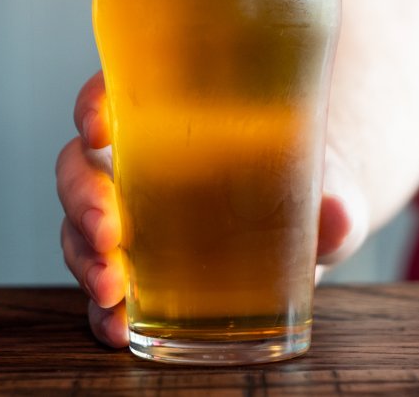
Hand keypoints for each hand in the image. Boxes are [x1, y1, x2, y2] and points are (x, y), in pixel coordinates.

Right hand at [56, 71, 368, 347]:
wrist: (313, 222)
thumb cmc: (309, 181)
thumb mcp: (327, 183)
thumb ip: (335, 198)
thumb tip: (338, 213)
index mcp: (169, 112)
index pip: (113, 92)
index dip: (93, 104)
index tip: (99, 126)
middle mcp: (137, 160)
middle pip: (81, 165)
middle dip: (83, 197)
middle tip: (107, 229)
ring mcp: (132, 217)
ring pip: (80, 226)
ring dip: (84, 257)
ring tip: (110, 289)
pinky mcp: (139, 268)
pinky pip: (104, 283)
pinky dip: (102, 309)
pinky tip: (117, 326)